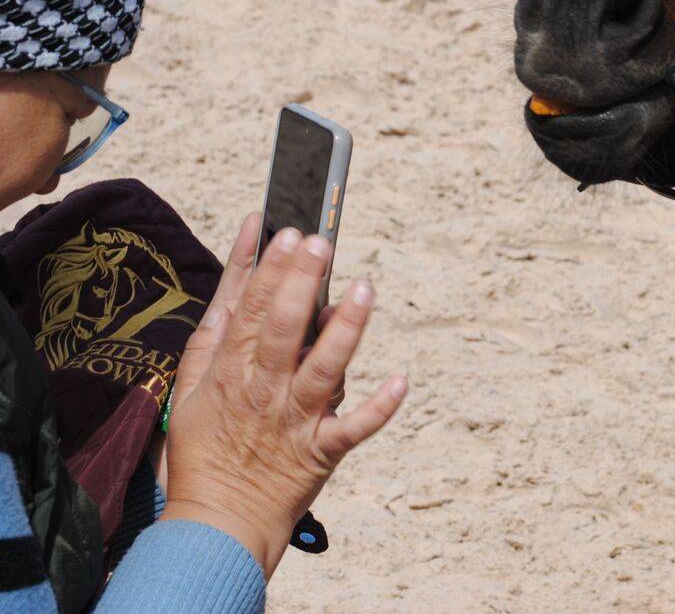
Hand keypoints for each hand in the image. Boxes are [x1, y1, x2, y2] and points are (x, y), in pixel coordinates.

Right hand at [161, 215, 406, 575]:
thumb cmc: (204, 450)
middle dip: (301, 283)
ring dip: (345, 330)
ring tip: (364, 290)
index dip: (267, 270)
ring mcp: (296, 420)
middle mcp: (265, 391)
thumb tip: (235, 284)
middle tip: (320, 243)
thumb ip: (213, 338)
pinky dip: (379, 407)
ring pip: (324, 368)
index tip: (284, 232)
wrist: (217, 524)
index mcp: (232, 373)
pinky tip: (401, 381)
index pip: (251, 311)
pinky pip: (355, 427)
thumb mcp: (190, 391)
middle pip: (284, 329)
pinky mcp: (322, 451)